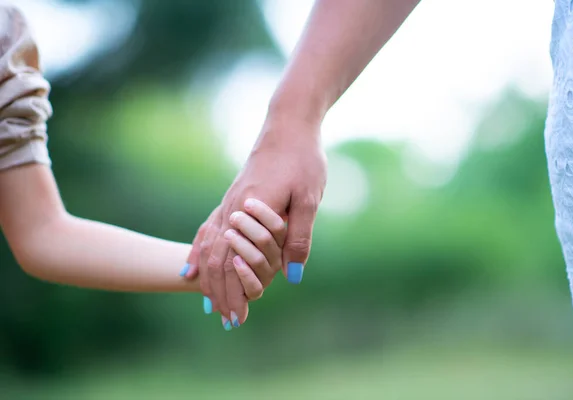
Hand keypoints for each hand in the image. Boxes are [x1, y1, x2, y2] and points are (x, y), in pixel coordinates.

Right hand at [186, 116, 326, 326]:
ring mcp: (228, 203)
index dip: (233, 292)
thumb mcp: (309, 198)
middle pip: (216, 259)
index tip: (237, 317)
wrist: (288, 127)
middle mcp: (231, 209)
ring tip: (208, 302)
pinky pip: (208, 230)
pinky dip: (199, 252)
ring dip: (208, 277)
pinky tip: (192, 266)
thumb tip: (291, 275)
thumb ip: (299, 236)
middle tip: (224, 320)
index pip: (231, 262)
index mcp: (250, 212)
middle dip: (220, 292)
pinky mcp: (231, 198)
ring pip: (209, 246)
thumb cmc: (302, 160)